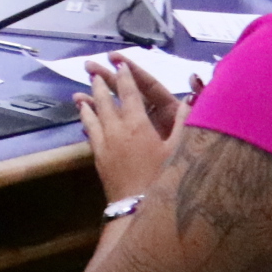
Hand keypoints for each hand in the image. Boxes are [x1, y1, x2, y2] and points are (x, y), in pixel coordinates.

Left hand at [74, 56, 182, 204]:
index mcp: (137, 125)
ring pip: (91, 117)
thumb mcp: (179, 149)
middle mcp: (115, 130)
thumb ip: (185, 122)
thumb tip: (191, 97)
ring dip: (87, 102)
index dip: (126, 77)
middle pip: (104, 101)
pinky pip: (89, 134)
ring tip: (80, 92)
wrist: (137, 208)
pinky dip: (86, 122)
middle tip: (93, 70)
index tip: (121, 63)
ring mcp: (103, 144)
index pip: (130, 94)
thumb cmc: (163, 179)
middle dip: (100, 84)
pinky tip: (83, 120)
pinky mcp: (97, 158)